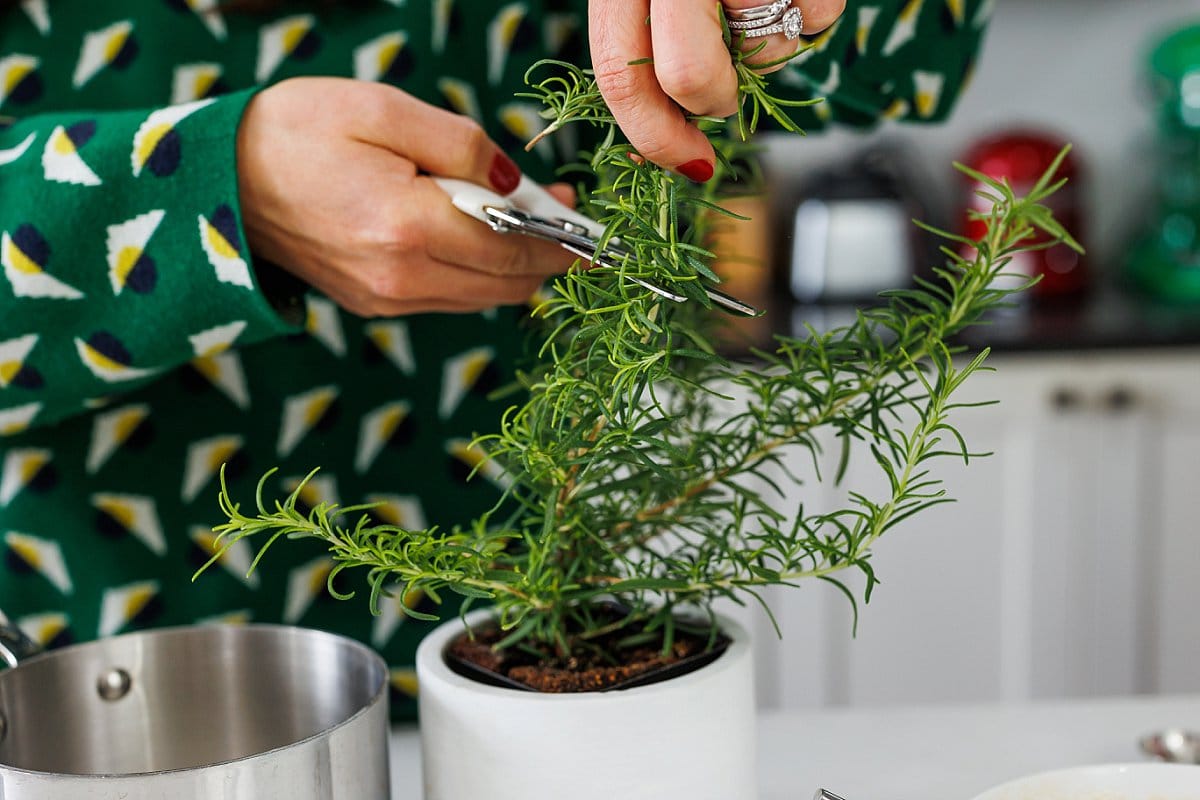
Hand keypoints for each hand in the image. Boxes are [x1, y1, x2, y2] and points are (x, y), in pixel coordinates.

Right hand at [236, 77, 576, 316]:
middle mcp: (399, 278)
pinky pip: (449, 298)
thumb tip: (516, 182)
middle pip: (507, 283)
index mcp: (405, 227)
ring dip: (515, 267)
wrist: (218, 182)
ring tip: (529, 222)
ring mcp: (385, 300)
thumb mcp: (382, 110)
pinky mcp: (373, 305)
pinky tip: (480, 237)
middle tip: (565, 216)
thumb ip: (461, 145)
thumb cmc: (295, 131)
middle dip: (547, 254)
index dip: (560, 239)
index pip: (512, 248)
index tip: (589, 225)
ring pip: (483, 298)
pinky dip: (478, 275)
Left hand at [589, 0, 845, 179]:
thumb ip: (645, 43)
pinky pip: (817, 20)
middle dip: (714, 101)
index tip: (689, 165)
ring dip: (769, 46)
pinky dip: (812, 12)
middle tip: (726, 83)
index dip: (654, 138)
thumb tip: (670, 138)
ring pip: (763, 54)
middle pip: (688, 77)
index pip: (620, 74)